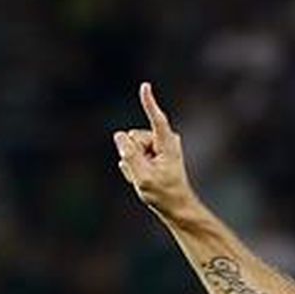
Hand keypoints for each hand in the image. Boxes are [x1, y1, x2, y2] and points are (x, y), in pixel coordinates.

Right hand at [114, 82, 195, 219]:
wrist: (175, 207)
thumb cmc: (164, 194)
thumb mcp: (143, 177)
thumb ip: (129, 155)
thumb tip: (119, 136)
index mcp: (167, 144)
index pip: (157, 119)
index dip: (149, 103)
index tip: (145, 86)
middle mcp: (162, 140)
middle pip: (132, 137)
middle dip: (132, 155)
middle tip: (146, 175)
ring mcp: (156, 145)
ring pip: (129, 146)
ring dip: (132, 164)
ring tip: (147, 178)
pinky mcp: (151, 151)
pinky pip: (131, 154)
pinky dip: (133, 168)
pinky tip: (144, 177)